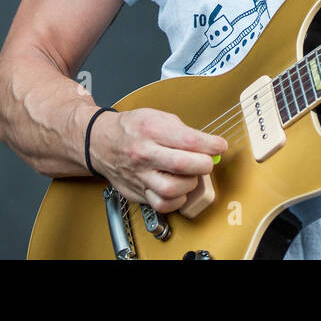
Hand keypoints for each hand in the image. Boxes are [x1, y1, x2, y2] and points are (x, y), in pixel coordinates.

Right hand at [89, 108, 227, 213]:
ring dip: (190, 184)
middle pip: (181, 165)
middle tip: (207, 162)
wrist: (100, 141)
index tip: (220, 146)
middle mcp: (144, 153)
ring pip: (171, 189)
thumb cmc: (131, 128)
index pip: (188, 140)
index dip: (211, 145)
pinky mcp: (136, 192)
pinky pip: (161, 204)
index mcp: (151, 129)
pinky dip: (176, 201)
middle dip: (203, 164)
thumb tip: (207, 145)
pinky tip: (179, 190)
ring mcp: (139, 175)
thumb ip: (183, 131)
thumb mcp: (157, 116)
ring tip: (191, 175)